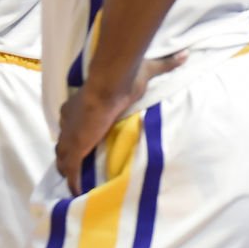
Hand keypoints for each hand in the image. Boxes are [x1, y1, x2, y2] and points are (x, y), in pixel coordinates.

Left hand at [56, 53, 185, 190]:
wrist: (110, 86)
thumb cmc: (123, 79)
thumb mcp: (146, 70)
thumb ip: (165, 64)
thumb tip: (184, 55)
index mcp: (77, 105)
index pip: (71, 123)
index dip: (75, 133)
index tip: (81, 140)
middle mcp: (68, 121)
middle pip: (63, 142)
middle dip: (68, 153)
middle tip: (75, 165)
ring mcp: (70, 135)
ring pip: (63, 157)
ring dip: (68, 169)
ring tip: (75, 182)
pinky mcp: (75, 147)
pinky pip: (70, 169)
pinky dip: (73, 181)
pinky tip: (76, 192)